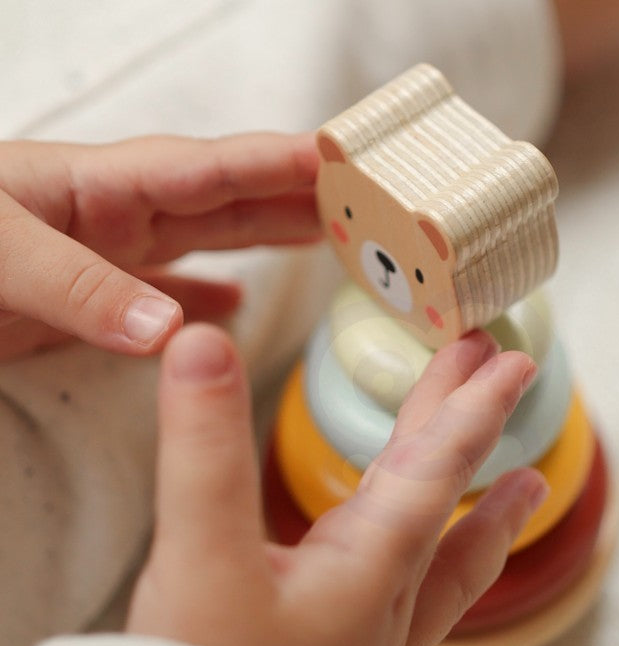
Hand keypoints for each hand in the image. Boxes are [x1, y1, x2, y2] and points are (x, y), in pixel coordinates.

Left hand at [0, 133, 320, 358]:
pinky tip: (233, 302)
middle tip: (353, 194)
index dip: (275, 163)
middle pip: (221, 200)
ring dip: (262, 236)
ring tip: (318, 234)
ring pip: (203, 240)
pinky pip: (166, 295)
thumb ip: (80, 288)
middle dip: (290, 194)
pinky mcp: (92, 300)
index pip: (206, 170)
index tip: (335, 159)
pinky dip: (204, 300)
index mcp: (95, 185)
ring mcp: (103, 255)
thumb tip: (170, 329)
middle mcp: (111, 214)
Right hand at [127, 324, 547, 645]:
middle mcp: (386, 595)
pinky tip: (424, 553)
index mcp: (370, 565)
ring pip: (446, 553)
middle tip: (504, 372)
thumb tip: (203, 346)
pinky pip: (419, 594)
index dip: (475, 404)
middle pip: (445, 494)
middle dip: (473, 426)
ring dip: (483, 508)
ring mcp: (372, 629)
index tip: (509, 360)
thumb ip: (203, 448)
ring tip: (524, 484)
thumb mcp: (197, 552)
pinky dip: (439, 561)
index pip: (438, 466)